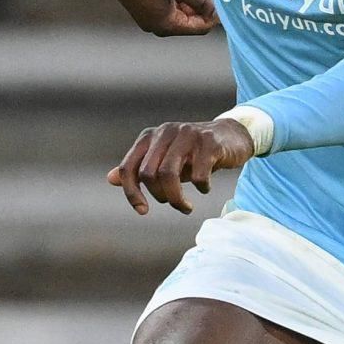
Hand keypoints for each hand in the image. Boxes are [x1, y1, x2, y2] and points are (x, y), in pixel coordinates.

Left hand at [108, 117, 254, 214]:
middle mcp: (166, 132)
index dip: (131, 193)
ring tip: (185, 206)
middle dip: (159, 196)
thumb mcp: (164, 159)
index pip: (128, 167)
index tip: (143, 211)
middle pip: (148, 174)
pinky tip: (205, 188)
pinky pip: (197, 175)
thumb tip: (110, 179)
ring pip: (169, 174)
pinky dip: (201, 188)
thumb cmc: (193, 152)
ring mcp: (187, 135)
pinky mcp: (209, 142)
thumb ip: (139, 168)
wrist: (232, 135)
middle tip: (173, 203)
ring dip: (177, 198)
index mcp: (150, 136)